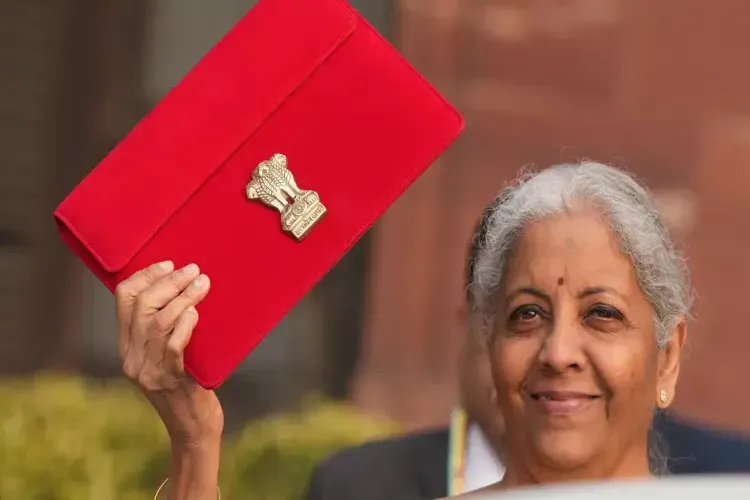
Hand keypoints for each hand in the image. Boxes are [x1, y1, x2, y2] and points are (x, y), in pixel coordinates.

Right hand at [116, 261, 223, 446]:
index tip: (169, 264)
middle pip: (141, 306)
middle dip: (168, 282)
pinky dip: (184, 324)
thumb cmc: (189, 385)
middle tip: (193, 270)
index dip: (145, 276)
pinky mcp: (170, 380)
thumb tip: (186, 286)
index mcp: (127, 347)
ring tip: (202, 284)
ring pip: (157, 322)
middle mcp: (132, 358)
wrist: (193, 428)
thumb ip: (168, 327)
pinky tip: (195, 312)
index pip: (124, 300)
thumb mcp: (170, 354)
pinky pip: (172, 346)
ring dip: (182, 297)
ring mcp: (149, 371)